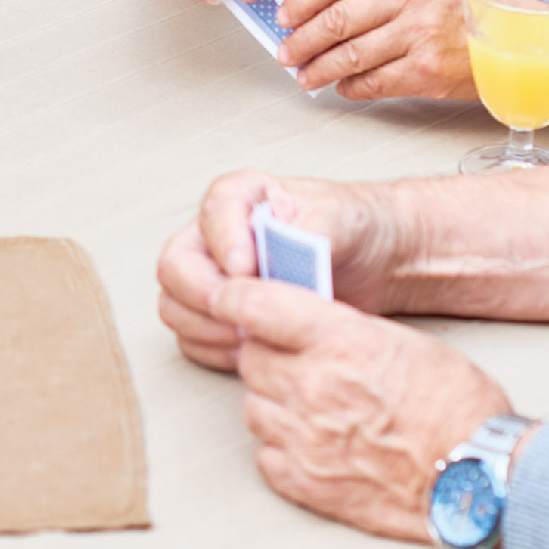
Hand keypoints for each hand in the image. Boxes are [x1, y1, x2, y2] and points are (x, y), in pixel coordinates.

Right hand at [157, 171, 412, 370]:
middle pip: (175, 265)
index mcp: (241, 197)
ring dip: (205, 328)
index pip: (213, 212)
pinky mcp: (219, 313)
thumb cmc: (354, 227)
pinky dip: (212, 350)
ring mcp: (212, 276)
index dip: (224, 243)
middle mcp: (215, 235)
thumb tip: (290, 251)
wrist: (374, 260)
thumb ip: (313, 229)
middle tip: (242, 314)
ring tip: (251, 337)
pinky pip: (190, 337)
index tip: (247, 269)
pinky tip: (251, 351)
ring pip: (174, 305)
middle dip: (204, 295)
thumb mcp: (342, 217)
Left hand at [210, 271, 510, 543]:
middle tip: (297, 362)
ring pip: (253, 405)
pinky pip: (264, 454)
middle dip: (267, 355)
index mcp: (339, 341)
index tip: (229, 298)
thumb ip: (344, 331)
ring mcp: (304, 438)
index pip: (254, 307)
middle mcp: (312, 386)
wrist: (478, 480)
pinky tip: (312, 444)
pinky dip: (281, 448)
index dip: (235, 298)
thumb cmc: (458, 407)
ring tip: (312, 406)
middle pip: (250, 357)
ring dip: (273, 402)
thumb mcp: (405, 342)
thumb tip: (305, 328)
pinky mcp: (305, 483)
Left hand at [278, 0, 474, 99]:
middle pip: (336, 20)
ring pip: (349, 56)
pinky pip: (374, 83)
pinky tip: (342, 85)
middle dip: (302, 40)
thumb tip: (318, 2)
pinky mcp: (425, 71)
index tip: (286, 14)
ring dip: (318, 69)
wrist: (514, 28)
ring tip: (305, 75)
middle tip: (287, 52)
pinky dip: (351, 87)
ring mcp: (417, 36)